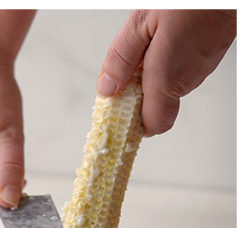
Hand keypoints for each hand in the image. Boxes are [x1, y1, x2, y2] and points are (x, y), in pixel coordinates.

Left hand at [97, 9, 235, 135]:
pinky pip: (181, 72)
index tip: (115, 114)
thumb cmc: (189, 0)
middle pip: (157, 107)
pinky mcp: (208, 57)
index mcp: (167, 78)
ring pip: (169, 88)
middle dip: (136, 97)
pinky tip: (159, 43)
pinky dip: (165, 66)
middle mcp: (187, 79)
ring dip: (150, 79)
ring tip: (142, 51)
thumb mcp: (141, 22)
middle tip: (122, 75)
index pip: (152, 125)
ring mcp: (201, 69)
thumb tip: (107, 89)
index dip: (133, 126)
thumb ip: (121, 59)